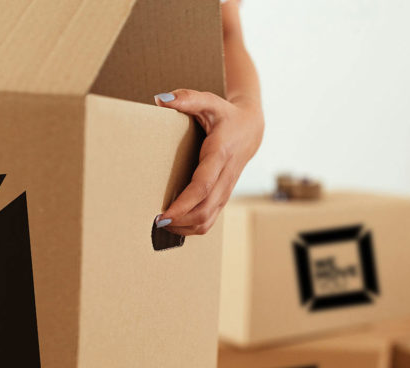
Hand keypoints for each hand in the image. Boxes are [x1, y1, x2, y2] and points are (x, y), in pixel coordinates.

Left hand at [153, 90, 263, 235]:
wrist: (251, 129)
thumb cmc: (225, 115)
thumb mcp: (208, 101)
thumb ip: (186, 98)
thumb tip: (160, 99)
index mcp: (219, 154)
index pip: (202, 186)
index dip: (184, 204)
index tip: (164, 214)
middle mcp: (225, 176)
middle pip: (205, 209)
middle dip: (181, 220)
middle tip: (157, 222)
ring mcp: (226, 189)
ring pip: (209, 218)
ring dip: (186, 227)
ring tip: (164, 224)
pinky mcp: (224, 196)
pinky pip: (211, 218)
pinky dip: (193, 227)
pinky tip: (176, 223)